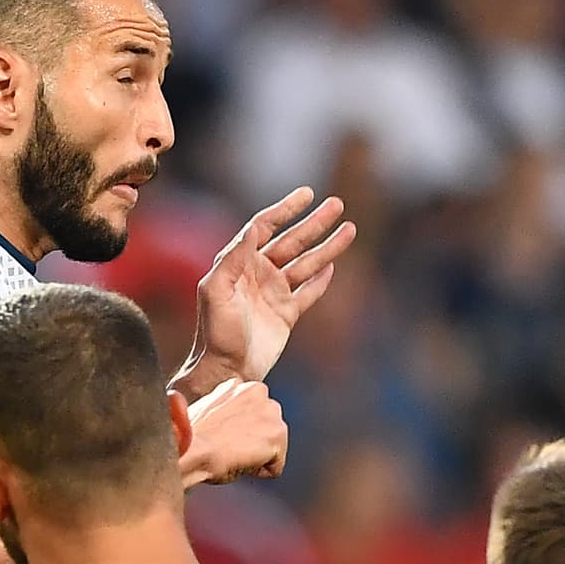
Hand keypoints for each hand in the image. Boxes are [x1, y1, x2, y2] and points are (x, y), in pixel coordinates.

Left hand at [176, 188, 355, 395]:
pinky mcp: (287, 314)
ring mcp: (274, 293)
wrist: (227, 369)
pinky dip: (321, 280)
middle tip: (337, 204)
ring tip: (349, 228)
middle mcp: (258, 274)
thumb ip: (233, 258)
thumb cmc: (216, 331)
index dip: (285, 209)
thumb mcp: (216, 290)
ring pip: (306, 263)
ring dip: (327, 247)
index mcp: (240, 263)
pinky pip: (309, 292)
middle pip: (292, 241)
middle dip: (314, 222)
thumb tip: (252, 228)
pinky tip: (334, 266)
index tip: (306, 194)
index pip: (265, 227)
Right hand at [181, 380, 286, 487]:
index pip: (252, 412)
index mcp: (237, 385)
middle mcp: (258, 392)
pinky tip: (239, 463)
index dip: (238, 431)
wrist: (190, 449)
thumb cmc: (189, 438)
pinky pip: (275, 467)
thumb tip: (227, 427)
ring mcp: (271, 412)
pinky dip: (259, 472)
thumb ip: (225, 412)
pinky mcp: (278, 435)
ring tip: (232, 456)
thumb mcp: (205, 413)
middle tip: (230, 450)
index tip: (225, 438)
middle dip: (253, 440)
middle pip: (267, 426)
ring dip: (257, 456)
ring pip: (273, 446)